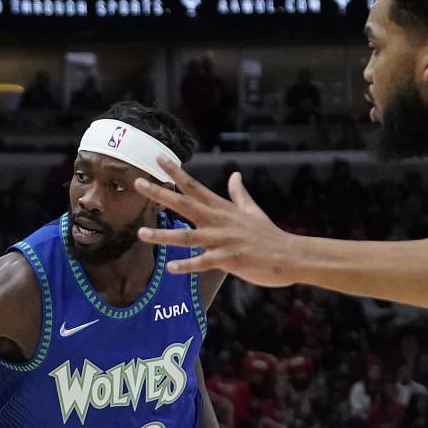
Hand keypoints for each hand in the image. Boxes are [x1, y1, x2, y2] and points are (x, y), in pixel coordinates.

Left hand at [135, 160, 299, 286]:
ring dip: (164, 236)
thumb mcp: (252, 210)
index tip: (158, 159)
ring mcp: (223, 240)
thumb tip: (235, 175)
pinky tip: (170, 268)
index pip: (194, 187)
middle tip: (138, 182)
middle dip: (160, 194)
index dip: (175, 172)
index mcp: (222, 208)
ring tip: (142, 234)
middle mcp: (218, 221)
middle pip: (184, 204)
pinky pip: (204, 262)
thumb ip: (239, 194)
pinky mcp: (229, 259)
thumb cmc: (269, 235)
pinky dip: (187, 265)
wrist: (290, 255)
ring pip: (187, 237)